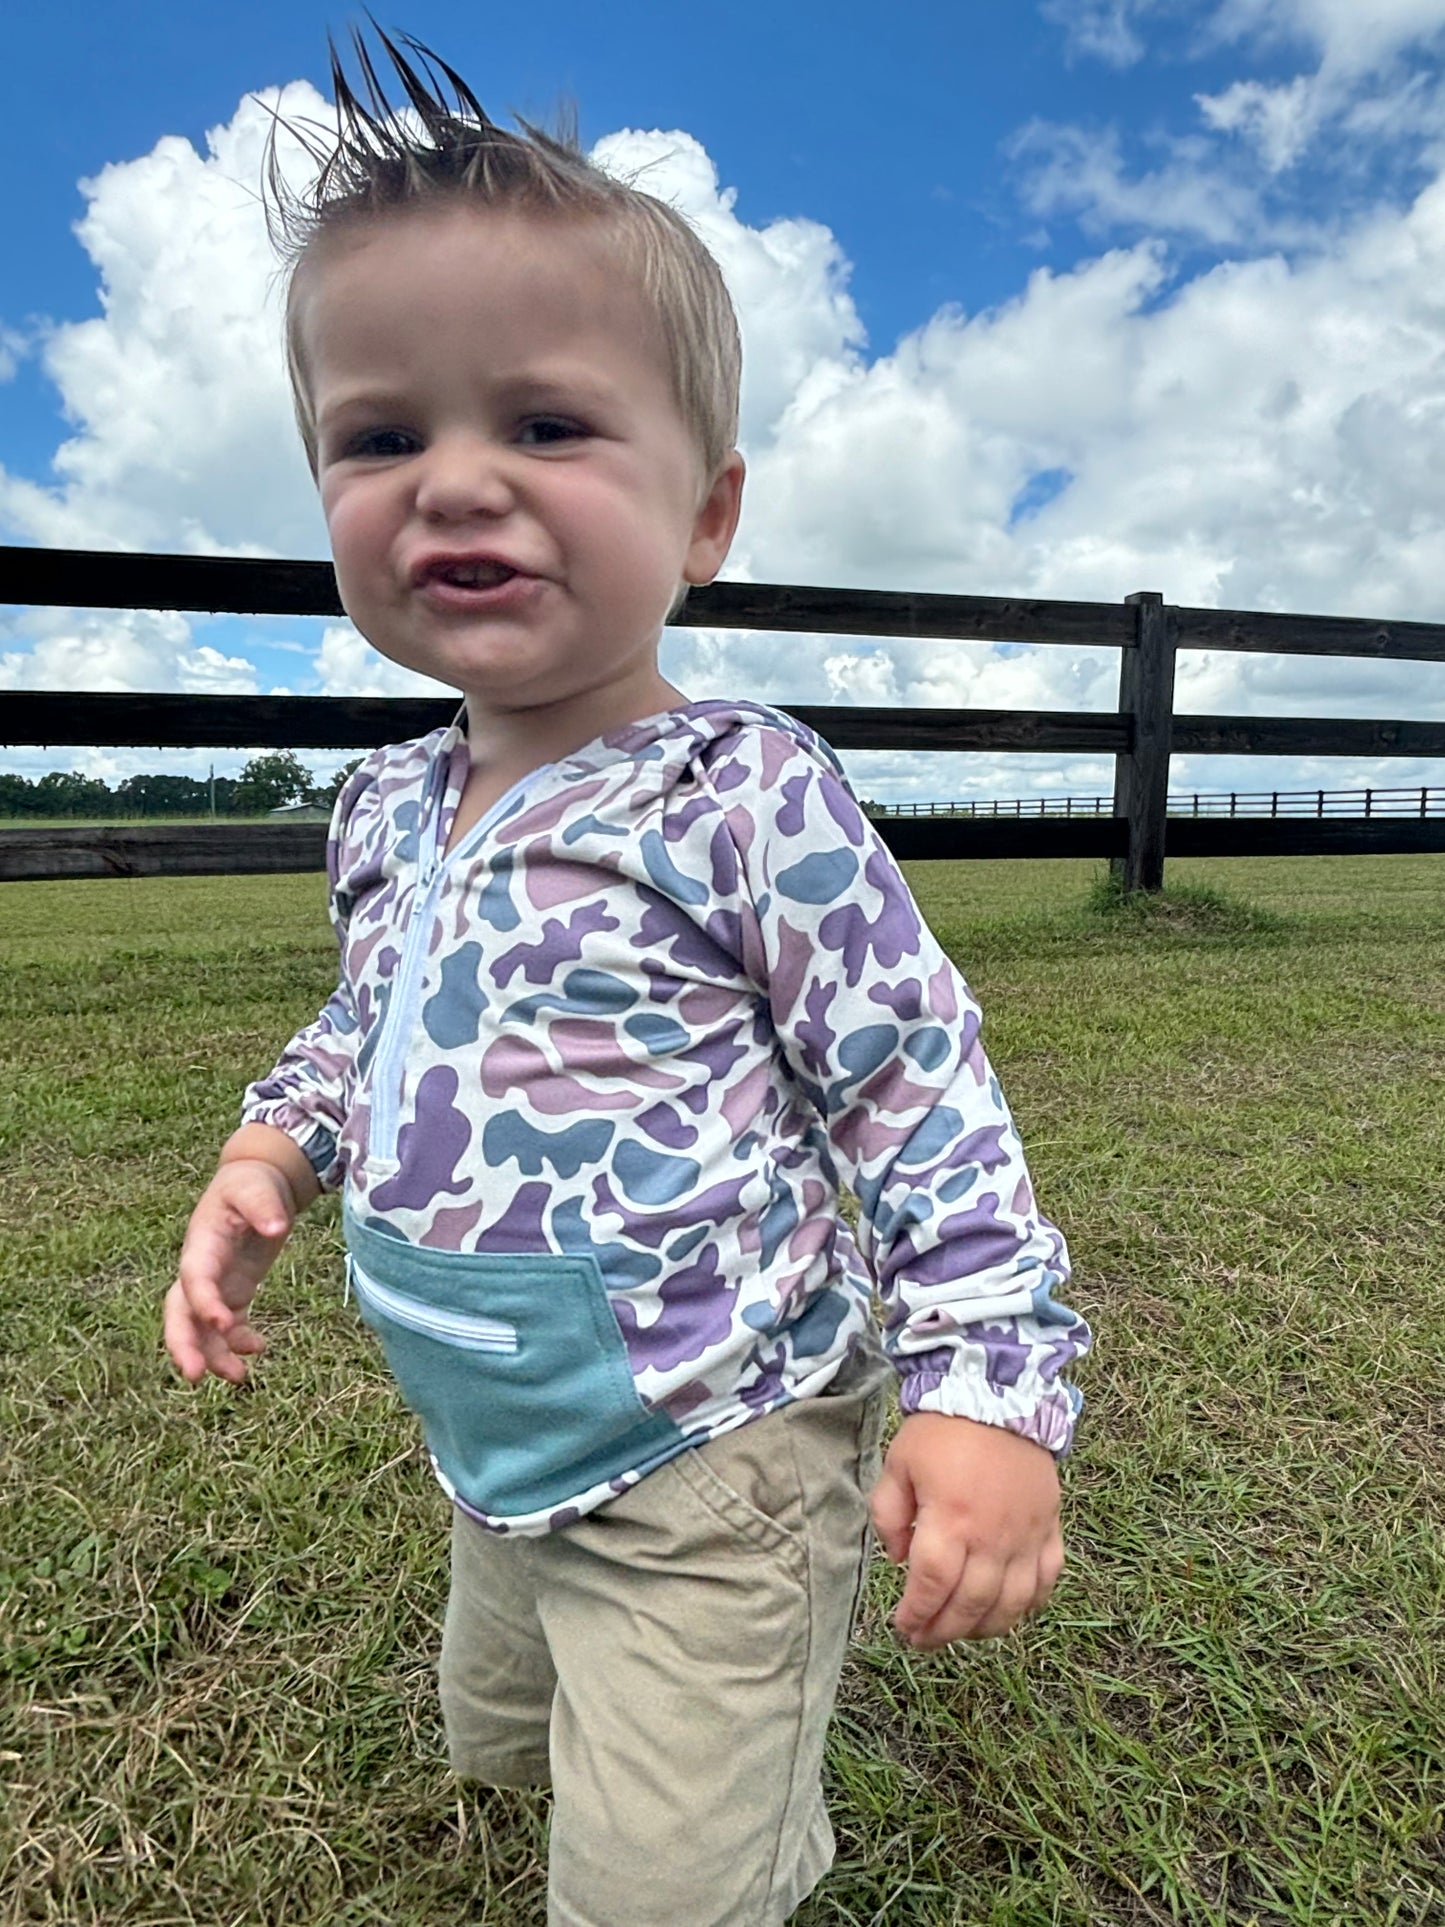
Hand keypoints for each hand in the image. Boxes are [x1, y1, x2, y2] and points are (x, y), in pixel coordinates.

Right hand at [165, 1158, 299, 1384]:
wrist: (253, 1184)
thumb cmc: (250, 1183)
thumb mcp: (257, 1187)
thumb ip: (264, 1205)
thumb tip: (276, 1227)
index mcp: (201, 1243)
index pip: (194, 1277)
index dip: (203, 1302)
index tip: (222, 1323)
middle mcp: (200, 1269)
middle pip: (180, 1313)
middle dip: (184, 1345)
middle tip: (195, 1376)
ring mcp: (214, 1285)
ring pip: (200, 1329)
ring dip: (214, 1355)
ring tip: (239, 1377)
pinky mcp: (231, 1293)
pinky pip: (226, 1327)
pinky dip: (237, 1342)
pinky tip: (259, 1348)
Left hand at [870, 1411, 1063, 1647]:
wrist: (999, 1394)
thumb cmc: (943, 1429)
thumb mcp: (898, 1464)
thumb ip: (889, 1515)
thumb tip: (898, 1559)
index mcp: (951, 1519)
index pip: (932, 1585)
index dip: (917, 1614)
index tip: (903, 1626)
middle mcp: (992, 1536)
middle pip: (971, 1604)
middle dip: (943, 1631)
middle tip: (924, 1639)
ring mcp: (1026, 1536)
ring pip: (1011, 1604)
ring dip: (984, 1627)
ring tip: (959, 1630)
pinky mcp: (1049, 1528)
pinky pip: (1046, 1581)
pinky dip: (1029, 1604)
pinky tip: (1007, 1610)